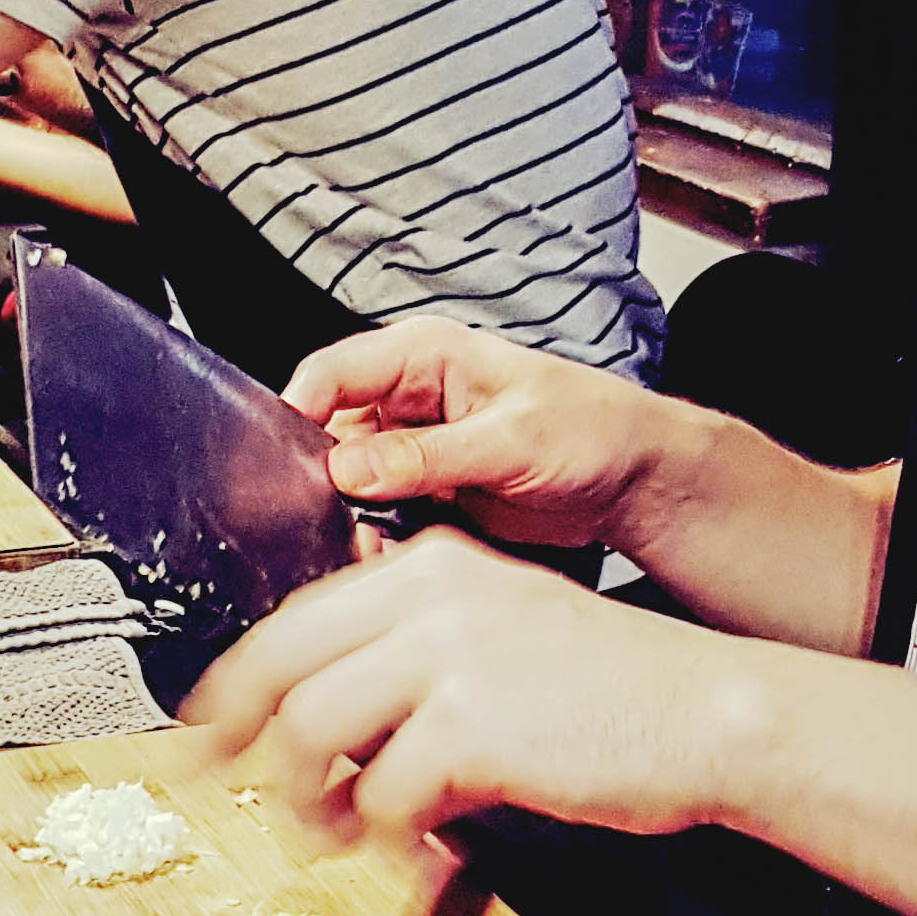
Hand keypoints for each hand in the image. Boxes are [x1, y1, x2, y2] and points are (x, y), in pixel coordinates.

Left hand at [184, 528, 753, 848]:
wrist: (706, 712)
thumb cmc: (616, 690)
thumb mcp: (505, 634)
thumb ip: (418, 656)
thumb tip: (337, 718)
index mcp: (432, 569)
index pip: (297, 618)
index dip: (238, 680)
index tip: (211, 724)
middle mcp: (430, 599)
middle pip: (282, 666)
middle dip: (237, 738)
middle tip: (217, 784)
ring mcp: (448, 658)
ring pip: (313, 732)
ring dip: (306, 801)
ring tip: (328, 837)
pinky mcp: (472, 728)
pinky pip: (382, 794)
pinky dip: (381, 838)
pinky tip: (408, 852)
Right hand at [284, 316, 684, 555]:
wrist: (633, 479)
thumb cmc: (591, 430)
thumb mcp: (511, 441)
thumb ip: (428, 456)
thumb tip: (349, 469)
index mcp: (423, 356)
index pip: (332, 374)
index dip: (298, 414)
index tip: (283, 467)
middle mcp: (407, 398)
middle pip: (328, 434)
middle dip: (324, 484)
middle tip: (337, 526)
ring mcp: (412, 447)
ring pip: (347, 484)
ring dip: (352, 519)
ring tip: (373, 549)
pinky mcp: (423, 490)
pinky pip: (378, 516)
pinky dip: (378, 540)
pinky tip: (393, 559)